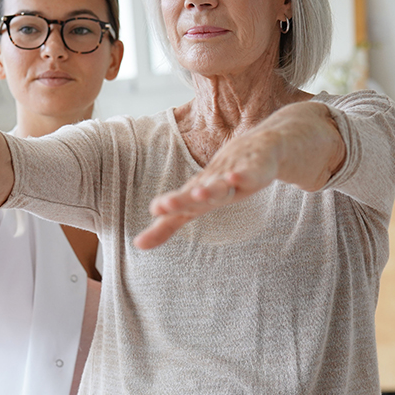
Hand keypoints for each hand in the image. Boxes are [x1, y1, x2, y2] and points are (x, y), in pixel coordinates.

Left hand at [133, 129, 280, 249]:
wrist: (258, 148)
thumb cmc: (220, 180)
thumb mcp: (195, 206)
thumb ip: (167, 225)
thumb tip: (137, 245)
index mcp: (196, 195)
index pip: (179, 205)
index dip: (167, 209)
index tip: (152, 211)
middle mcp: (211, 184)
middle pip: (194, 195)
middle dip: (180, 200)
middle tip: (163, 206)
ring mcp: (232, 176)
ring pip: (219, 186)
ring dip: (208, 190)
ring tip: (197, 193)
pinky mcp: (254, 171)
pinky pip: (247, 176)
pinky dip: (240, 177)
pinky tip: (233, 179)